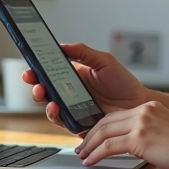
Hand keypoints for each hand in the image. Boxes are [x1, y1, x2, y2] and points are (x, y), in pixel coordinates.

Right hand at [22, 43, 148, 130]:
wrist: (138, 104)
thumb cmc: (124, 83)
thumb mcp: (104, 61)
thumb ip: (83, 52)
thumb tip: (62, 45)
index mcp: (73, 76)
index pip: (49, 72)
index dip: (37, 70)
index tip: (30, 67)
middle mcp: (70, 93)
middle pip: (45, 90)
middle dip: (36, 85)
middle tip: (35, 82)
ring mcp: (73, 109)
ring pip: (50, 107)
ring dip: (44, 101)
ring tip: (46, 96)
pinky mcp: (78, 123)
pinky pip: (62, 122)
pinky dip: (56, 116)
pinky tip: (57, 109)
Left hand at [73, 101, 168, 168]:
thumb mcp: (168, 133)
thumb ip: (151, 133)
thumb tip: (136, 145)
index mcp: (151, 107)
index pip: (117, 114)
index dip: (100, 126)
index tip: (91, 137)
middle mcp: (144, 110)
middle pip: (106, 120)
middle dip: (90, 135)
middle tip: (81, 147)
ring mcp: (141, 123)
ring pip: (103, 131)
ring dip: (89, 145)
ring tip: (82, 156)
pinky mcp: (140, 138)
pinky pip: (109, 146)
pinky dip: (95, 154)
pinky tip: (90, 161)